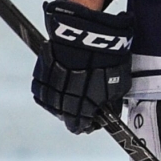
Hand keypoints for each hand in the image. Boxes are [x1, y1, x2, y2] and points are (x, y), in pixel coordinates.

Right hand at [32, 0, 132, 133]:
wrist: (91, 35)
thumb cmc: (109, 60)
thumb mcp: (119, 85)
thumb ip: (111, 102)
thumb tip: (108, 111)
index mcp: (84, 104)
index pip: (80, 124)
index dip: (86, 126)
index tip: (90, 125)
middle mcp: (64, 98)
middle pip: (64, 115)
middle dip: (73, 116)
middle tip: (80, 115)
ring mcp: (51, 85)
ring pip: (51, 103)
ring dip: (59, 105)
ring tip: (69, 102)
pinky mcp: (42, 71)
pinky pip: (41, 89)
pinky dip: (48, 93)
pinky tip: (56, 92)